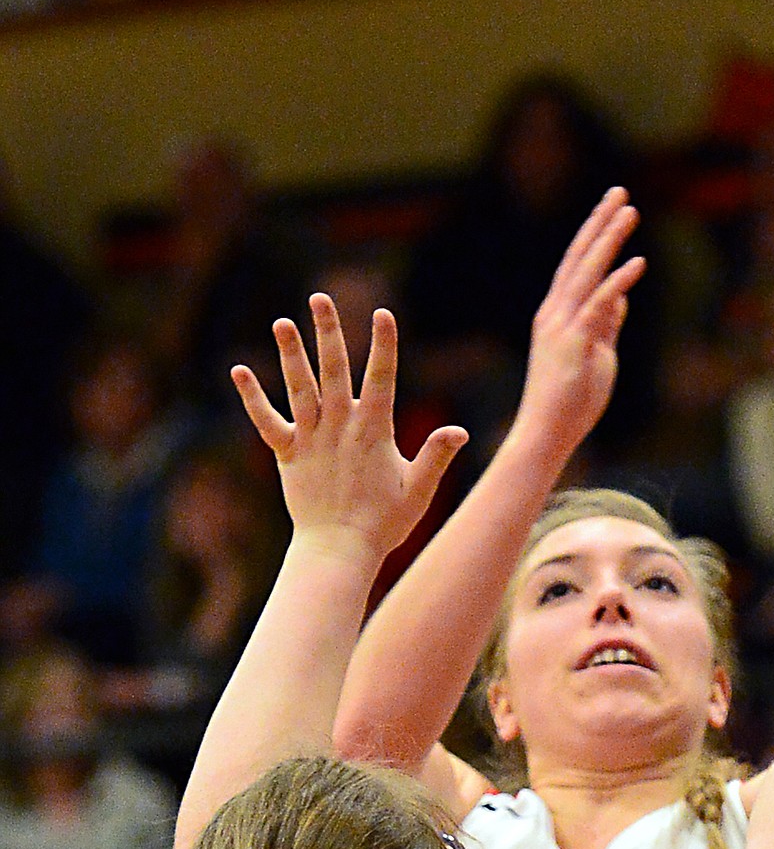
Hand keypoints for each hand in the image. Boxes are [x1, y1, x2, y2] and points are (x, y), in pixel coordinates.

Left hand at [232, 297, 467, 561]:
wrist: (338, 551)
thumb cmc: (384, 523)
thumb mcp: (418, 490)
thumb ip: (435, 456)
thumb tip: (459, 431)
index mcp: (373, 432)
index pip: (381, 378)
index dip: (383, 345)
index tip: (382, 313)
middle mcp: (339, 428)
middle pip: (333, 370)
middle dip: (328, 332)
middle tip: (320, 298)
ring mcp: (311, 439)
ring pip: (300, 388)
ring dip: (291, 353)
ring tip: (282, 322)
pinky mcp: (287, 454)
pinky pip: (267, 421)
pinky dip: (252, 397)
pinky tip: (239, 370)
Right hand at [510, 187, 644, 469]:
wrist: (546, 433)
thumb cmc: (571, 401)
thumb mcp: (596, 355)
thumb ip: (606, 324)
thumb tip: (619, 297)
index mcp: (558, 315)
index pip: (577, 265)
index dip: (594, 234)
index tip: (611, 208)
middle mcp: (556, 313)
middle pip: (579, 257)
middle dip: (600, 222)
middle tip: (620, 192)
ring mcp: (563, 326)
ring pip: (587, 272)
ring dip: (609, 239)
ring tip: (630, 211)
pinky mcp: (575, 343)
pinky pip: (598, 305)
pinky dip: (617, 282)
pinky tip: (637, 262)